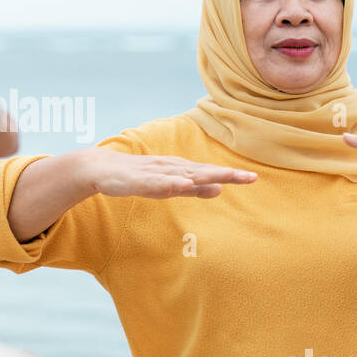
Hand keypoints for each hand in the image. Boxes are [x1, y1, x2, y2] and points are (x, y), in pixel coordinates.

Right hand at [80, 148, 256, 199]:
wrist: (103, 169)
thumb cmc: (139, 176)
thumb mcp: (171, 184)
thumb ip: (195, 188)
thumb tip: (220, 189)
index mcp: (180, 169)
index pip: (210, 172)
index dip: (231, 175)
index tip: (253, 178)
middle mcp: (172, 168)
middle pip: (203, 171)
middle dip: (225, 174)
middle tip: (250, 177)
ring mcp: (156, 173)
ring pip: (184, 175)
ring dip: (204, 175)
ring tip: (225, 177)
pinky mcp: (140, 180)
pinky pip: (158, 183)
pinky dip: (172, 182)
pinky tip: (185, 184)